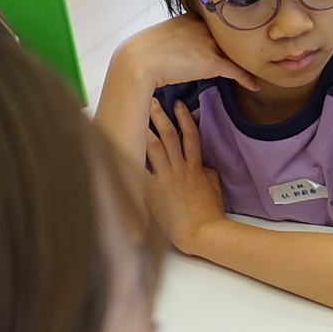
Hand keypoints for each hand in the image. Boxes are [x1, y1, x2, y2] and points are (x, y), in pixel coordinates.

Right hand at [117, 14, 264, 94]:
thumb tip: (182, 48)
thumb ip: (179, 36)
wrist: (138, 60)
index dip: (230, 35)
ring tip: (261, 68)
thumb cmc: (144, 52)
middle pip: (232, 37)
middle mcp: (204, 26)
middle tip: (260, 54)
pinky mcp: (211, 60)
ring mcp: (209, 42)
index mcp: (192, 17)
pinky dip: (246, 79)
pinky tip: (254, 86)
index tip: (242, 41)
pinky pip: (236, 70)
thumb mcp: (164, 36)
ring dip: (249, 62)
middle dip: (246, 46)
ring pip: (237, 52)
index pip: (219, 24)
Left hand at [145, 99, 225, 253]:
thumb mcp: (214, 187)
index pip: (191, 136)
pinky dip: (130, 156)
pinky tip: (118, 144)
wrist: (204, 231)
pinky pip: (140, 169)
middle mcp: (180, 168)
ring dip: (145, 128)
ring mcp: (166, 178)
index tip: (179, 106)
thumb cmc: (210, 214)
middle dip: (160, 116)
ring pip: (155, 146)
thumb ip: (207, 173)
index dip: (185, 118)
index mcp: (195, 167)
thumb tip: (203, 165)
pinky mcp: (154, 190)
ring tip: (135, 114)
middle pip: (170, 135)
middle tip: (151, 100)